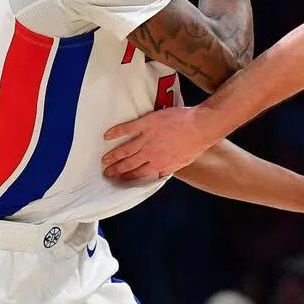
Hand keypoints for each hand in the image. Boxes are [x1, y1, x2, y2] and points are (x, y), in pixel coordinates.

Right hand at [103, 105, 218, 180]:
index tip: (119, 179)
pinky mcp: (146, 124)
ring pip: (125, 149)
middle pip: (129, 164)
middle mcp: (150, 154)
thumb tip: (159, 176)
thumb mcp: (181, 162)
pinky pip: (127, 129)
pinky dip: (116, 132)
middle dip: (116, 169)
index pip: (139, 174)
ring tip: (104, 159)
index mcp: (159, 164)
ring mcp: (147, 138)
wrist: (200, 127)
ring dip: (113, 155)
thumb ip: (168, 169)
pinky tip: (107, 136)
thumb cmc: (194, 144)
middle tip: (106, 172)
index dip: (127, 177)